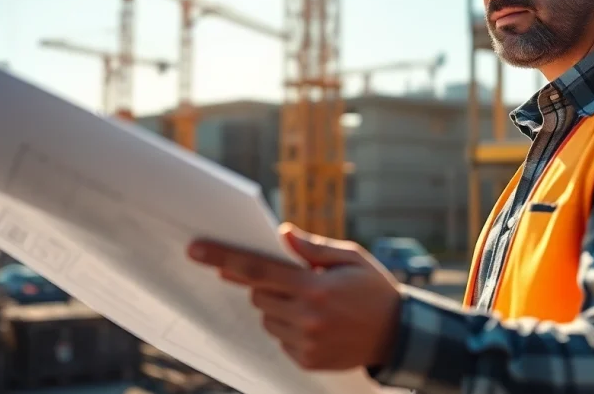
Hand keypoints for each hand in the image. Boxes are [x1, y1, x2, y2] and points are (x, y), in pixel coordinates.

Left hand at [187, 222, 402, 370]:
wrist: (398, 335)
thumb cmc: (373, 288)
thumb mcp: (351, 258)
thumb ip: (313, 247)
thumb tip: (282, 234)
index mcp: (315, 286)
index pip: (258, 269)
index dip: (223, 259)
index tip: (195, 249)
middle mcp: (306, 316)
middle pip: (257, 294)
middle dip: (266, 284)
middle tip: (295, 280)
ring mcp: (305, 342)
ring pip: (266, 317)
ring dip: (278, 306)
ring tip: (313, 304)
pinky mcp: (305, 360)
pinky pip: (279, 338)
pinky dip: (288, 327)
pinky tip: (317, 324)